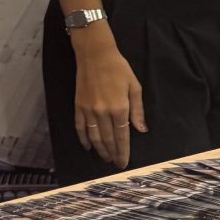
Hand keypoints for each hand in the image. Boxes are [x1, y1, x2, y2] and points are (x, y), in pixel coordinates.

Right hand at [72, 32, 145, 168]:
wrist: (95, 55)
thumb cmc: (118, 69)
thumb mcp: (134, 87)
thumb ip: (138, 110)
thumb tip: (141, 130)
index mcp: (119, 107)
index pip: (122, 136)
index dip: (123, 151)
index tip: (124, 162)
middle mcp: (103, 112)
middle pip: (108, 139)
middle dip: (112, 154)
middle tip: (116, 164)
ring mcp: (88, 110)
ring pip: (94, 136)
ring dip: (99, 150)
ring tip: (105, 158)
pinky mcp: (78, 106)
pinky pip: (80, 127)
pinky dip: (83, 138)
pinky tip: (88, 146)